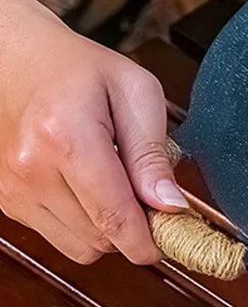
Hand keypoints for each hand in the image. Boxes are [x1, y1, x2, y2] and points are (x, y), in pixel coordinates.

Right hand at [0, 0, 186, 264]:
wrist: (15, 60)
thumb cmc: (80, 69)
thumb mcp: (136, 92)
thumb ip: (151, 153)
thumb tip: (170, 205)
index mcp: (66, 137)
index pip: (113, 216)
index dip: (148, 241)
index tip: (172, 241)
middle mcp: (31, 170)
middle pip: (99, 239)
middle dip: (133, 229)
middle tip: (148, 196)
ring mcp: (12, 188)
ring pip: (78, 247)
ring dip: (106, 230)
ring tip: (114, 186)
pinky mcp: (5, 200)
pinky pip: (56, 236)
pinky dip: (81, 224)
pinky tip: (87, 188)